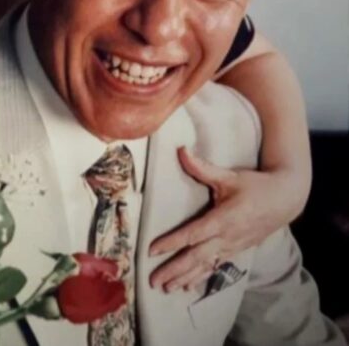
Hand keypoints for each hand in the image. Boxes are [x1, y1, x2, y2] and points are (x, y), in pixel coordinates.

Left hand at [148, 146, 297, 291]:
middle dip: (174, 270)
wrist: (286, 199)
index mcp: (224, 219)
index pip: (192, 234)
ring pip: (206, 266)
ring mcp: (234, 246)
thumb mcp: (229, 176)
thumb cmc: (256, 185)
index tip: (152, 250)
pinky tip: (188, 286)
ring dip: (185, 278)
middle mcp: (228, 237)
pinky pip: (216, 267)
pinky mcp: (238, 249)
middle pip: (196, 257)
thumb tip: (181, 150)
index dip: (171, 243)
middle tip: (154, 281)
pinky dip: (202, 277)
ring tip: (167, 289)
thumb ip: (202, 167)